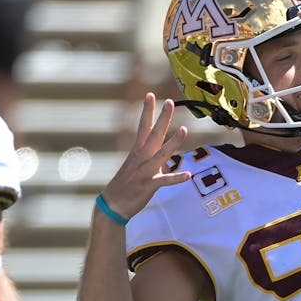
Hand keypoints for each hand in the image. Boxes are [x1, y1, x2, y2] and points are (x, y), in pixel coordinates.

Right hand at [101, 95, 192, 220]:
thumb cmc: (125, 186)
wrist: (113, 205)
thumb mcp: (137, 168)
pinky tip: (188, 175)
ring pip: (161, 154)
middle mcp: (141, 158)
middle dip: (162, 118)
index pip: (143, 126)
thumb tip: (166, 160)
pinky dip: (176, 178)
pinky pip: (164, 181)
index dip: (147, 110)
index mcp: (137, 152)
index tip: (150, 95)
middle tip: (170, 102)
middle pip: (153, 134)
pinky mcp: (148, 185)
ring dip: (173, 142)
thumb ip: (152, 161)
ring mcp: (145, 171)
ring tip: (185, 129)